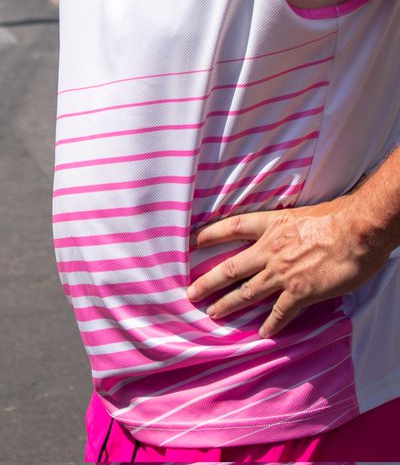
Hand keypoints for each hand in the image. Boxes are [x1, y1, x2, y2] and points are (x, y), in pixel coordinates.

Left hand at [185, 194, 392, 338]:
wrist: (357, 231)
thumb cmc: (337, 217)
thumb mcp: (302, 214)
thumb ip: (286, 226)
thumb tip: (283, 231)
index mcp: (271, 224)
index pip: (232, 227)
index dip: (210, 234)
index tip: (191, 241)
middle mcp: (271, 249)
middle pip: (232, 267)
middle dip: (209, 281)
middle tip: (191, 292)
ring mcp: (283, 272)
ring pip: (248, 291)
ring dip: (229, 304)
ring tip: (213, 314)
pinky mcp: (300, 291)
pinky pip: (280, 312)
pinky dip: (271, 324)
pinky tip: (263, 334)